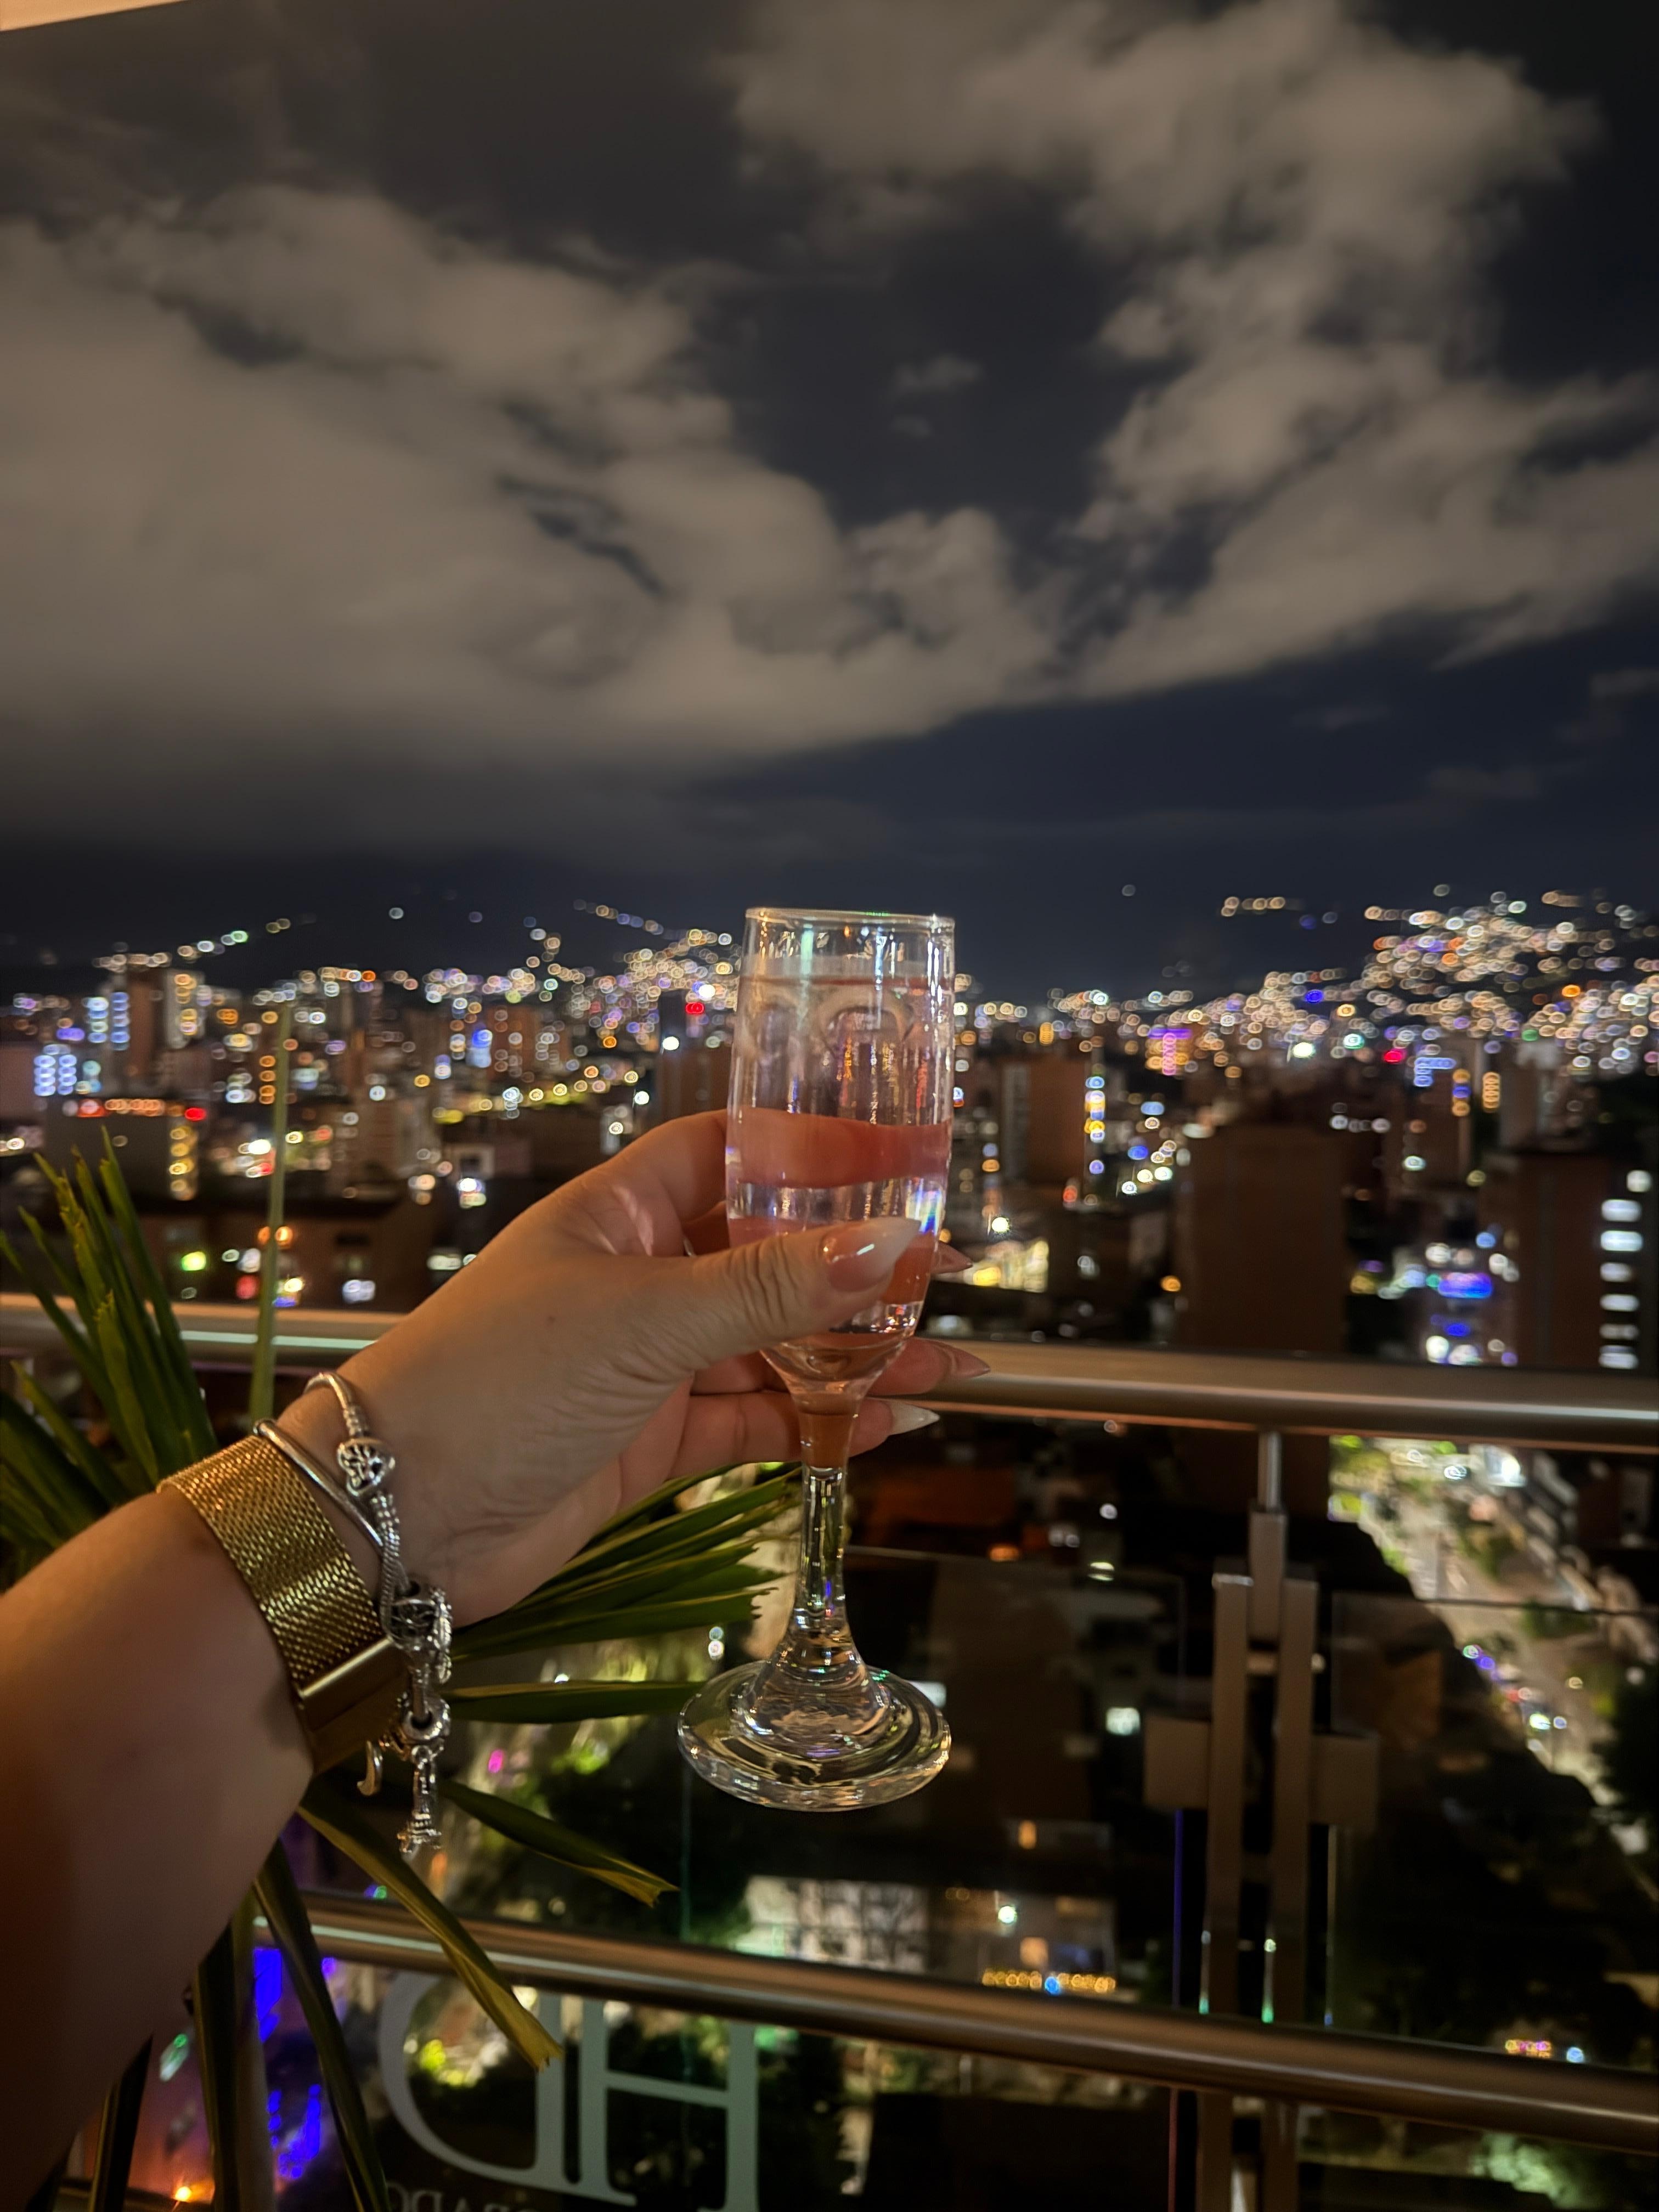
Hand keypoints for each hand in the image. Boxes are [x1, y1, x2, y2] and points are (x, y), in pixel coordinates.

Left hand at [278, 1112, 983, 1621]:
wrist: (395, 1519)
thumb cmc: (495, 1382)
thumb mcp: (645, 1319)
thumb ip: (771, 1288)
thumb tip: (889, 1245)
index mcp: (619, 1211)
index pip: (736, 1152)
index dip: (822, 1148)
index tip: (913, 1154)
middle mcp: (637, 1276)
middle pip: (770, 1252)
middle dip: (858, 1267)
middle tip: (946, 1278)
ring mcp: (646, 1361)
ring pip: (775, 1344)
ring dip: (858, 1356)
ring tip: (947, 1367)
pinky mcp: (652, 1440)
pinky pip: (756, 1417)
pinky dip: (821, 1420)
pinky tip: (886, 1422)